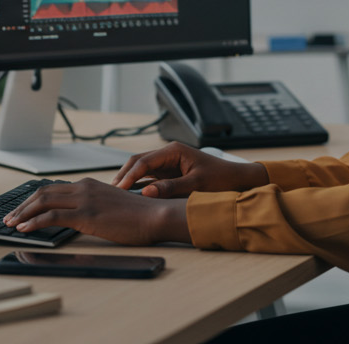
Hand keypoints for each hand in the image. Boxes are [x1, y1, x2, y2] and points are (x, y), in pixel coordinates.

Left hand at [2, 178, 188, 244]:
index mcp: (89, 184)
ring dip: (22, 214)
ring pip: (43, 202)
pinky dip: (34, 222)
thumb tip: (78, 218)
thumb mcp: (110, 206)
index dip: (33, 200)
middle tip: (9, 218)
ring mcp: (84, 200)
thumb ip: (93, 207)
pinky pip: (52, 216)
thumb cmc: (139, 216)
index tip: (21, 210)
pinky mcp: (86, 214)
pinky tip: (24, 229)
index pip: (52, 189)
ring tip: (10, 224)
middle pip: (43, 193)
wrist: (155, 216)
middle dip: (22, 206)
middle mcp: (84, 187)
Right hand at [110, 141, 267, 197]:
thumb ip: (171, 188)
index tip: (118, 189)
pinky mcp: (170, 174)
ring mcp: (168, 164)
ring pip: (141, 170)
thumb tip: (146, 193)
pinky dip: (138, 186)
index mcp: (174, 151)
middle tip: (111, 192)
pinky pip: (149, 178)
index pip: (144, 161)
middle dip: (124, 175)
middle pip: (138, 162)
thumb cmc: (220, 179)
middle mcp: (168, 155)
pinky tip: (129, 196)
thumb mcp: (196, 185)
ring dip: (129, 181)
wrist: (238, 180)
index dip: (129, 175)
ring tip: (114, 195)